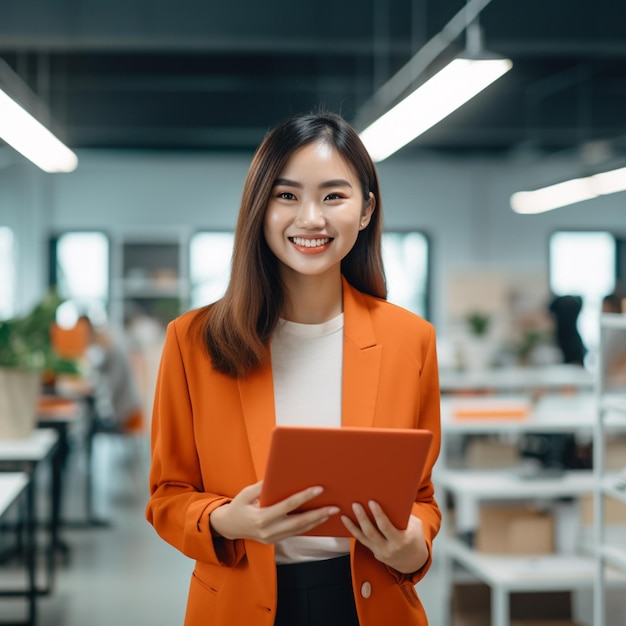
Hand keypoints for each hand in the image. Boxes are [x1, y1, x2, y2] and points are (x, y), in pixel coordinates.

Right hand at [209, 481, 339, 543]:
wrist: (228, 527)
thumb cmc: (237, 506)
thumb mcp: (246, 493)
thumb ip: (262, 486)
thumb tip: (279, 476)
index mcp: (261, 518)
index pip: (287, 506)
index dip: (304, 497)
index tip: (319, 489)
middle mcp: (268, 531)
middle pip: (298, 523)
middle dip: (318, 514)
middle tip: (334, 507)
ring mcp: (272, 538)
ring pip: (299, 530)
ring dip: (317, 521)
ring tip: (332, 512)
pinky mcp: (275, 541)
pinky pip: (295, 533)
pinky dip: (308, 526)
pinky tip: (319, 519)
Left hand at [341, 502, 427, 573]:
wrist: (414, 561)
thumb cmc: (415, 537)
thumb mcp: (415, 525)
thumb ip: (403, 516)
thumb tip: (390, 498)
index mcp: (401, 540)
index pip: (386, 527)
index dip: (378, 515)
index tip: (371, 502)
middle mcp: (389, 549)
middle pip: (371, 533)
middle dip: (362, 518)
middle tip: (355, 504)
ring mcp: (381, 553)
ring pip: (363, 538)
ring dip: (352, 526)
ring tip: (344, 514)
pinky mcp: (375, 553)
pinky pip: (363, 541)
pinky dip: (354, 531)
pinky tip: (347, 522)